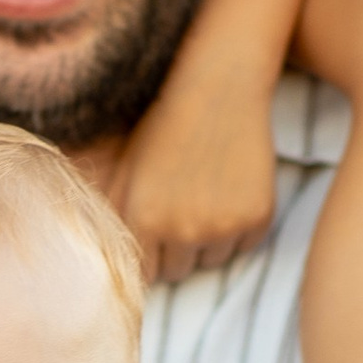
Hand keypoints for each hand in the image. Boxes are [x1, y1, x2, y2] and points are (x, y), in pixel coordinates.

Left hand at [109, 58, 279, 284]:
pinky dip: (240, 226)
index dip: (151, 252)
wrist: (216, 89)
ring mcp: (223, 226)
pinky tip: (231, 189)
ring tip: (207, 193)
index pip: (145, 274)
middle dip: (178, 248)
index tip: (157, 228)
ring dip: (209, 239)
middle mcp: (183, 229)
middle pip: (179, 271)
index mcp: (144, 220)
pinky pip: (245, 245)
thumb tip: (104, 263)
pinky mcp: (257, 217)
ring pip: (213, 261)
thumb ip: (113, 218)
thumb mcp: (125, 170)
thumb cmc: (163, 127)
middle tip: (184, 204)